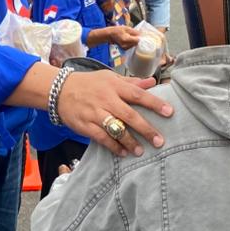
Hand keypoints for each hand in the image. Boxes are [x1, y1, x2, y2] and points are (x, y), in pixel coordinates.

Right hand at [55, 67, 171, 156]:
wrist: (59, 90)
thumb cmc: (89, 83)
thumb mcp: (109, 78)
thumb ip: (131, 82)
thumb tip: (152, 82)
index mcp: (114, 86)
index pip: (137, 94)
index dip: (154, 103)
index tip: (169, 112)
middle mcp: (106, 99)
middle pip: (129, 115)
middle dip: (146, 129)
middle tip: (160, 141)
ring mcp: (95, 113)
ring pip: (115, 129)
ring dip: (130, 142)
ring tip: (141, 151)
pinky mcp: (85, 125)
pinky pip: (102, 138)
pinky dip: (113, 146)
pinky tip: (123, 152)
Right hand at [88, 25, 139, 48]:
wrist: (109, 35)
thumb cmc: (116, 30)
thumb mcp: (126, 28)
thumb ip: (135, 32)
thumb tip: (142, 34)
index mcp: (126, 39)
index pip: (138, 40)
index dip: (142, 38)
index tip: (145, 36)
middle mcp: (126, 45)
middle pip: (137, 43)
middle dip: (139, 39)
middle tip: (140, 34)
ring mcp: (125, 48)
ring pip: (135, 45)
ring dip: (136, 41)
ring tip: (134, 36)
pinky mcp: (125, 49)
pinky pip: (132, 46)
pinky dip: (133, 43)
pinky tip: (131, 39)